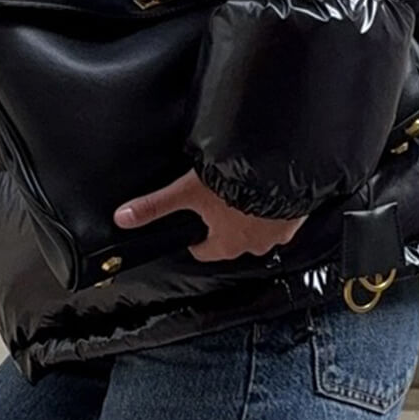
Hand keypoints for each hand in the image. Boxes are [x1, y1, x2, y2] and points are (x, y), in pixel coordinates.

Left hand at [113, 167, 308, 262]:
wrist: (281, 169)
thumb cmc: (235, 183)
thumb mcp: (188, 191)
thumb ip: (155, 206)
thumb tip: (121, 218)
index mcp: (227, 244)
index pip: (204, 250)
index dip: (195, 236)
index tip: (193, 222)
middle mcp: (254, 244)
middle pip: (232, 240)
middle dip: (225, 223)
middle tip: (218, 198)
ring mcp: (278, 232)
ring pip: (259, 228)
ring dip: (252, 214)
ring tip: (244, 188)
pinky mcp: (297, 215)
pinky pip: (283, 214)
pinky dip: (275, 204)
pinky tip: (267, 185)